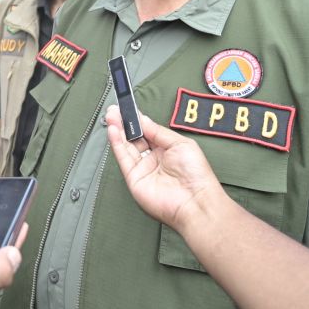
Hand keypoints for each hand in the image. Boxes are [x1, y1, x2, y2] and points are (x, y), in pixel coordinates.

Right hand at [104, 106, 227, 233]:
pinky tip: (114, 130)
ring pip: (126, 146)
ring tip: (112, 115)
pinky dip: (117, 143)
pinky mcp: (134, 178)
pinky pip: (123, 158)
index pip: (147, 131)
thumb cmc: (196, 174)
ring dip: (118, 130)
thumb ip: (158, 131)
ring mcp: (143, 168)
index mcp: (167, 150)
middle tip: (115, 109)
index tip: (128, 108)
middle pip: (135, 138)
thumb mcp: (180, 143)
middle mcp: (153, 159)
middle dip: (125, 123)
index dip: (138, 120)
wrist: (194, 200)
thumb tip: (143, 119)